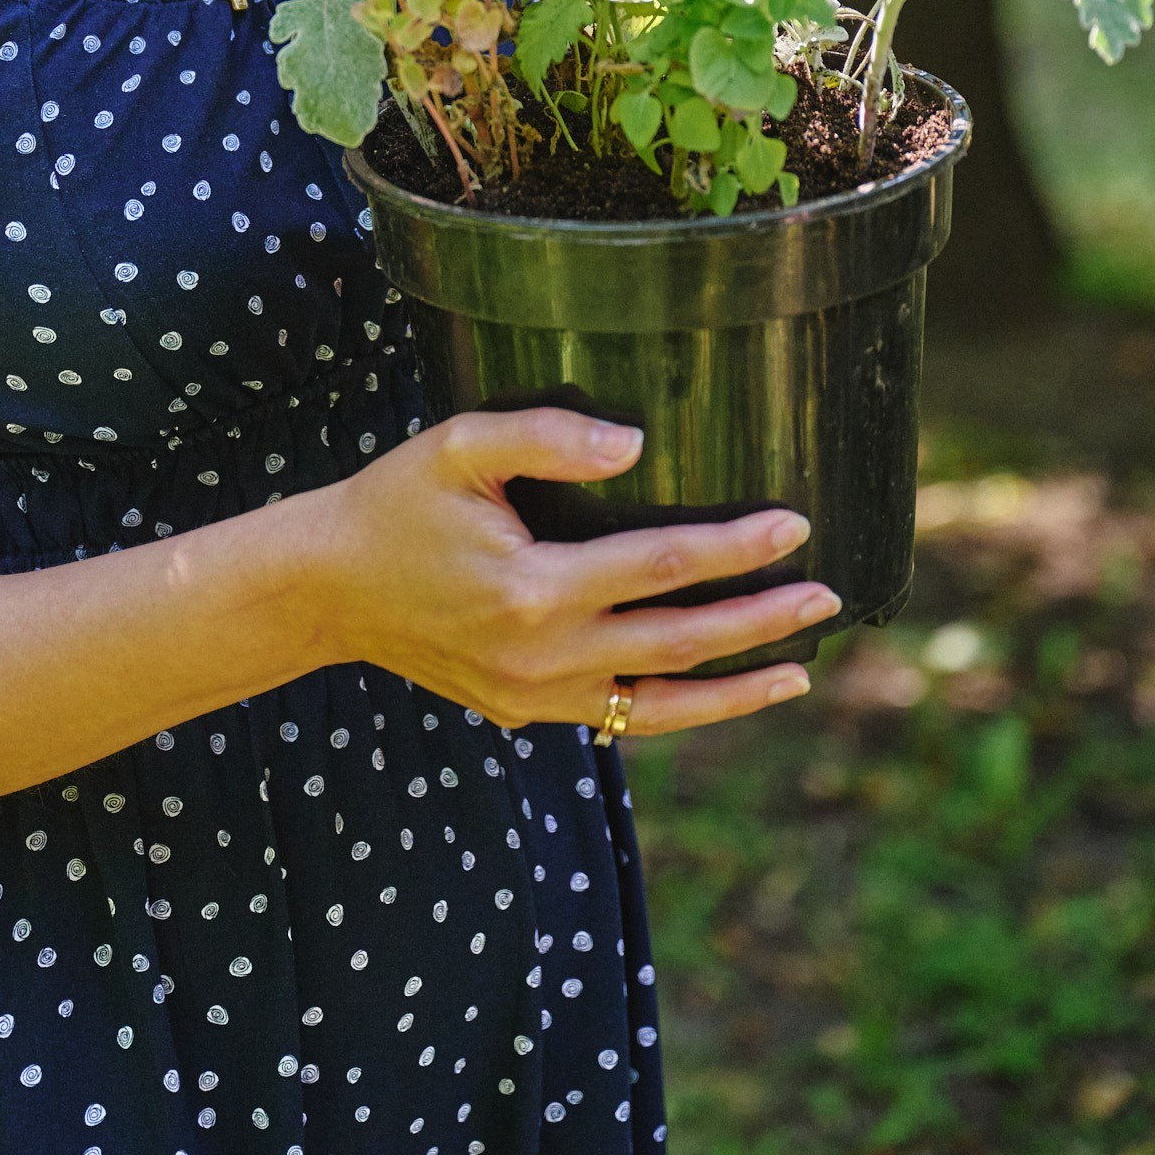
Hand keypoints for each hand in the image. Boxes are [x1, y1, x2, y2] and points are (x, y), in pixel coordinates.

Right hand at [293, 405, 839, 735]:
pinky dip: (676, 709)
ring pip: (660, 704)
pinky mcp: (526, 714)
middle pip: (680, 644)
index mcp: (533, 587)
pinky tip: (716, 690)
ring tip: (799, 669)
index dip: (735, 547)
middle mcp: (543, 656)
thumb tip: (636, 446)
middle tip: (826, 596)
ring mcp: (536, 697)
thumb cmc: (396, 502)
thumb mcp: (458, 445)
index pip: (662, 566)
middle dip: (761, 622)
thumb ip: (546, 436)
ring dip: (737, 689)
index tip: (794, 525)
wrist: (328, 588)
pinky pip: (620, 719)